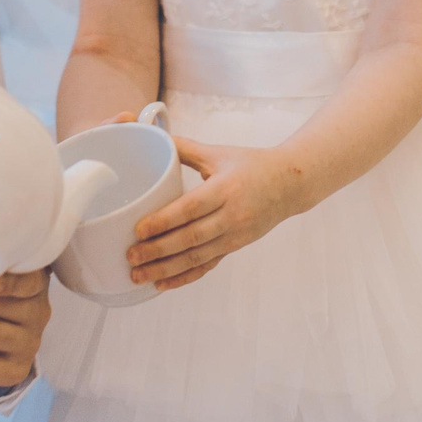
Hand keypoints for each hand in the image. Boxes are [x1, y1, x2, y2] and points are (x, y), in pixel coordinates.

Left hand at [128, 137, 306, 291]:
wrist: (291, 184)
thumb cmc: (253, 165)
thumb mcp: (219, 153)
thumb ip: (186, 149)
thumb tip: (154, 137)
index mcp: (225, 188)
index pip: (191, 208)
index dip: (164, 221)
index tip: (138, 230)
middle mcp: (232, 215)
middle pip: (191, 238)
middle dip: (158, 251)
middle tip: (130, 256)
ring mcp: (235, 235)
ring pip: (197, 258)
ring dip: (166, 269)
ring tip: (138, 275)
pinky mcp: (235, 247)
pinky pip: (207, 266)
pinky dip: (184, 277)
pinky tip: (162, 284)